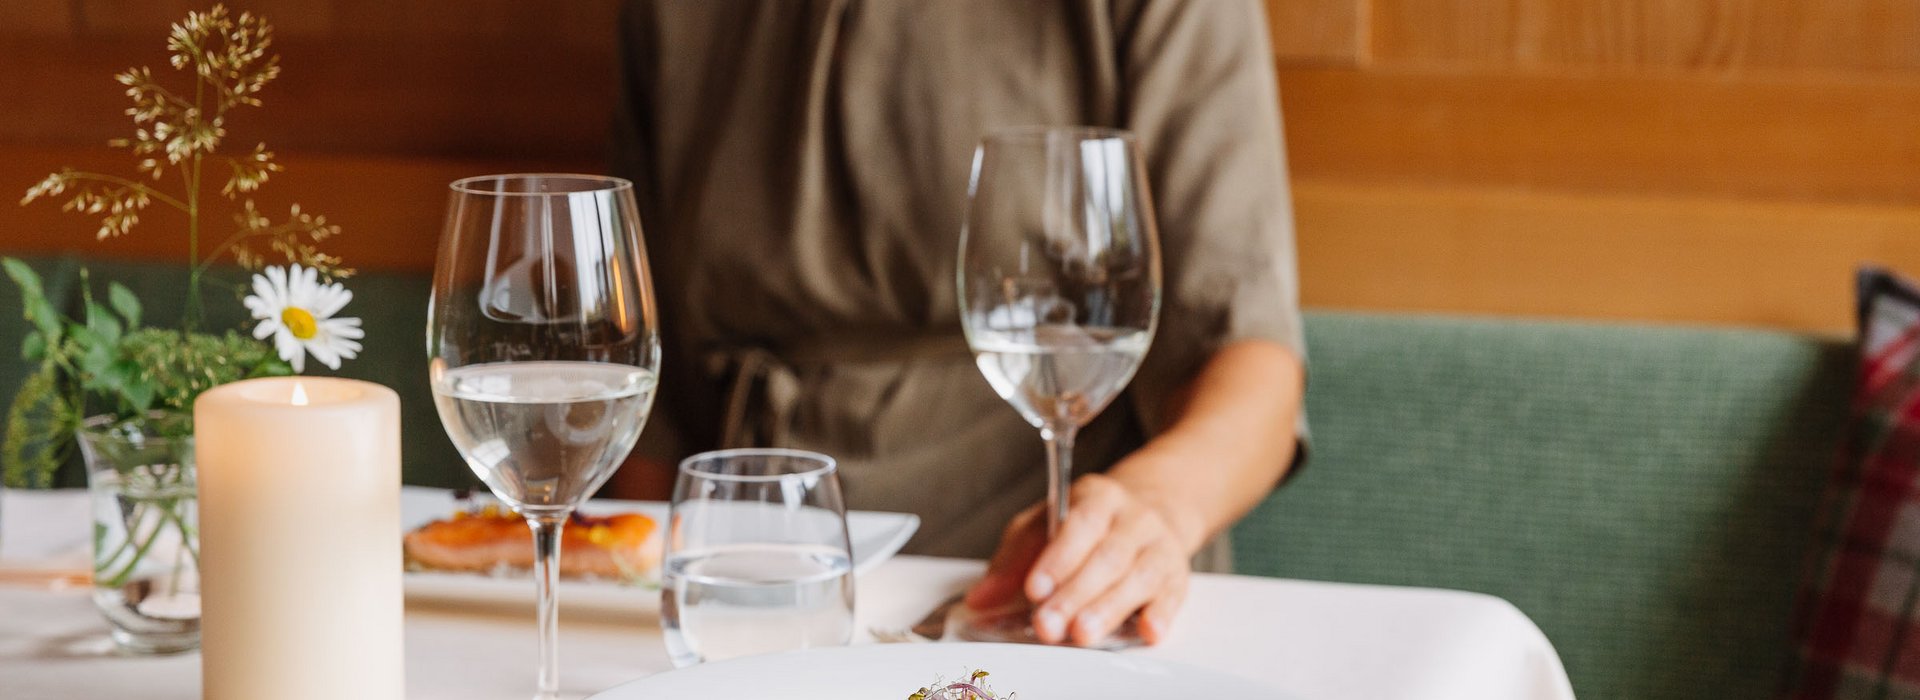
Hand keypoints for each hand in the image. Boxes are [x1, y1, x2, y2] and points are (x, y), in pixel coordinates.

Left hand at [963, 474, 1193, 644]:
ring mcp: (1160, 547)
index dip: (1058, 558)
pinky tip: (1146, 631)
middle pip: (1107, 557)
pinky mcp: (1177, 577)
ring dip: (1109, 608)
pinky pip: (1172, 596)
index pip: (1079, 524)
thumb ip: (1012, 560)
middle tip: (1048, 624)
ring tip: (1082, 633)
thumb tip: (981, 598)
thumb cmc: (1086, 526)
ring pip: (1139, 577)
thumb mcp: (1042, 528)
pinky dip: (1161, 614)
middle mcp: (1134, 519)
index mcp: (1098, 498)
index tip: (1036, 588)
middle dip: (1075, 594)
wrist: (1149, 513)